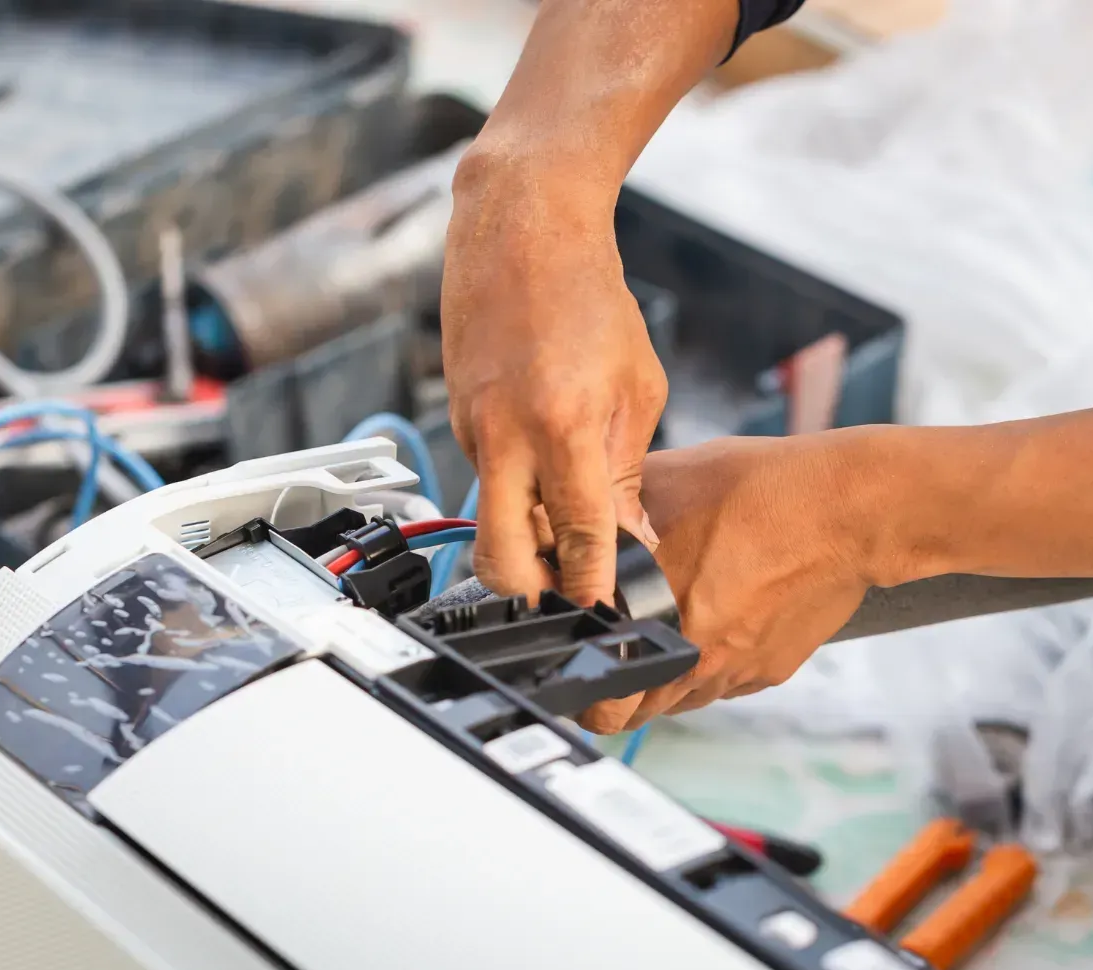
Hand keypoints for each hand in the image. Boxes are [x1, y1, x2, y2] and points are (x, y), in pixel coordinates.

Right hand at [441, 150, 666, 606]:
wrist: (520, 228)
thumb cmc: (587, 295)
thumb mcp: (637, 386)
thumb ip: (627, 470)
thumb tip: (628, 539)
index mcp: (562, 426)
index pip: (578, 537)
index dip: (593, 588)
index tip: (608, 618)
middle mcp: (505, 436)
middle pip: (499, 559)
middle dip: (531, 595)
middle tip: (567, 601)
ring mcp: (470, 430)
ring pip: (490, 520)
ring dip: (525, 539)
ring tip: (568, 532)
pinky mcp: (456, 420)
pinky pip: (485, 479)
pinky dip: (515, 491)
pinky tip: (545, 470)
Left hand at [580, 436, 876, 733]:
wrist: (848, 509)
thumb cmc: (763, 491)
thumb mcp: (666, 482)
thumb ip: (611, 511)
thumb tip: (569, 515)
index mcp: (657, 619)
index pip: (603, 694)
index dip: (585, 685)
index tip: (581, 669)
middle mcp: (695, 658)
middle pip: (637, 712)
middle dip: (619, 693)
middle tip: (613, 659)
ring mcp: (735, 671)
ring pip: (681, 701)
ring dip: (664, 681)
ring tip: (664, 635)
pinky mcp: (770, 670)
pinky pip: (724, 684)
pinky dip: (710, 666)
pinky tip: (713, 623)